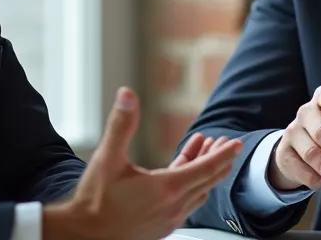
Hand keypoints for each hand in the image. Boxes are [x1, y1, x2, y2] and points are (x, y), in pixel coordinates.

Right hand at [43, 87, 242, 239]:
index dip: (223, 154)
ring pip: (198, 193)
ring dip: (204, 174)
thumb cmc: (94, 201)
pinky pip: (186, 204)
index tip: (236, 143)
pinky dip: (191, 187)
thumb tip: (127, 95)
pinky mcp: (161, 227)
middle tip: (226, 144)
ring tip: (203, 153)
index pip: (206, 168)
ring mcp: (168, 219)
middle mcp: (173, 206)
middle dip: (219, 160)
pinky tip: (181, 177)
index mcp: (167, 188)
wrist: (83, 236)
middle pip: (207, 181)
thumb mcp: (107, 158)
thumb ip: (121, 125)